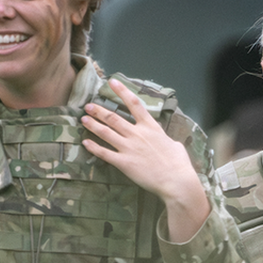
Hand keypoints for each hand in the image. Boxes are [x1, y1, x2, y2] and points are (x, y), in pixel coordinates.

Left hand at [81, 79, 210, 241]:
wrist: (175, 180)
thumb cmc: (179, 163)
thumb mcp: (174, 144)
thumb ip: (164, 139)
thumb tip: (165, 140)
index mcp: (150, 127)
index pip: (134, 104)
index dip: (122, 91)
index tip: (112, 82)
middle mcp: (137, 134)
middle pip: (113, 117)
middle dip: (99, 111)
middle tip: (88, 106)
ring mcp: (129, 148)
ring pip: (106, 132)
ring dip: (93, 125)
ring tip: (83, 119)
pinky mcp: (124, 163)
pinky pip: (105, 153)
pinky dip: (94, 147)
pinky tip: (86, 143)